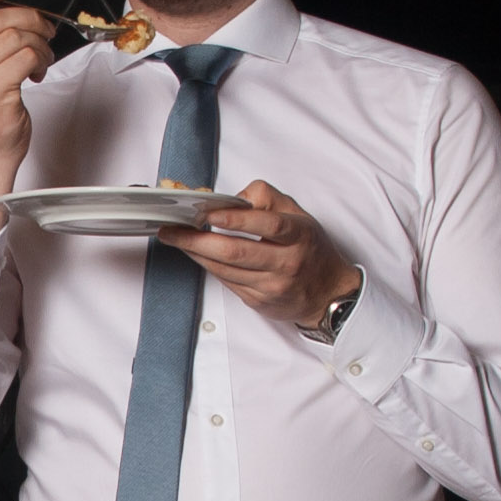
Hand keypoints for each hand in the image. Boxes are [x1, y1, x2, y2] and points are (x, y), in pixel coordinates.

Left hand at [162, 180, 362, 330]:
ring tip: (175, 238)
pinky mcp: (258, 301)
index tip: (209, 212)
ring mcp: (271, 285)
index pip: (267, 224)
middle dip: (197, 240)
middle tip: (172, 229)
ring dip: (195, 253)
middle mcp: (286, 262)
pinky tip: (195, 254)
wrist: (327, 293)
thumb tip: (233, 198)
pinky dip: (207, 265)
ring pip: (225, 269)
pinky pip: (226, 281)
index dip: (237, 219)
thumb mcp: (299, 216)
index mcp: (299, 235)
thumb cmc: (311, 249)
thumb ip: (268, 200)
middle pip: (236, 252)